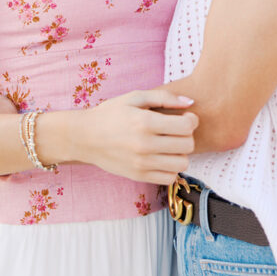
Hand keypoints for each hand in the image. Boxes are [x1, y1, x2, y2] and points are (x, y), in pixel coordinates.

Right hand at [74, 88, 197, 184]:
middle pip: (187, 145)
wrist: (85, 137)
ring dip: (181, 153)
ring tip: (171, 145)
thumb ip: (164, 97)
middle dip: (187, 136)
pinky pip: (169, 178)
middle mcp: (144, 145)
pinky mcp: (139, 176)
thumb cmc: (111, 114)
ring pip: (182, 164)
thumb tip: (190, 103)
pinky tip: (163, 157)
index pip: (186, 126)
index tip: (185, 117)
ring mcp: (142, 164)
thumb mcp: (134, 97)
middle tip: (177, 131)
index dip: (191, 120)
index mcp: (145, 122)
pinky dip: (171, 168)